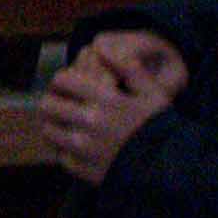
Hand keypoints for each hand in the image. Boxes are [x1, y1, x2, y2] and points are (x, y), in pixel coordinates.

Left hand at [38, 32, 189, 185]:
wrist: (170, 167)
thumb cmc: (161, 125)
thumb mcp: (152, 91)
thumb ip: (128, 67)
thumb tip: (101, 47)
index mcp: (104, 99)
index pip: (62, 80)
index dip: (61, 80)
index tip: (67, 86)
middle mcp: (89, 122)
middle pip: (47, 106)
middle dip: (52, 102)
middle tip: (61, 105)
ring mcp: (84, 148)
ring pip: (48, 132)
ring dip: (54, 126)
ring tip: (65, 126)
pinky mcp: (84, 170)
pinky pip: (61, 157)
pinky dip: (65, 151)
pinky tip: (76, 148)